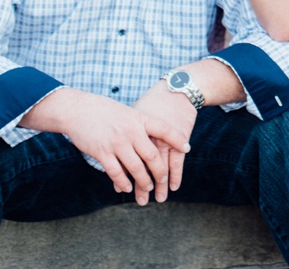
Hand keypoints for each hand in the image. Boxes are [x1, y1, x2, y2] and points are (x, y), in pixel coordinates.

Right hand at [23, 88, 189, 204]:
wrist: (77, 110)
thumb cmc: (103, 111)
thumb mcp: (126, 112)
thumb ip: (139, 125)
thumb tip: (154, 138)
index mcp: (138, 118)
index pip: (164, 129)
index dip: (177, 139)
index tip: (186, 149)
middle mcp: (130, 131)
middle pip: (152, 155)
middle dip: (160, 171)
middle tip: (163, 182)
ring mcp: (116, 143)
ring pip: (136, 167)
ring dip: (143, 180)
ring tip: (147, 187)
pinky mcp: (102, 153)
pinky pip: (116, 172)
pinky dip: (123, 182)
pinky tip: (126, 187)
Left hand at [132, 80, 199, 199]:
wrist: (175, 88)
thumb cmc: (152, 102)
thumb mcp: (132, 115)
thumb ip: (123, 133)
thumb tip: (108, 150)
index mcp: (130, 130)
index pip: (122, 156)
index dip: (122, 175)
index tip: (121, 189)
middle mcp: (145, 134)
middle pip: (141, 165)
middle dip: (142, 185)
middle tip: (141, 201)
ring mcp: (162, 135)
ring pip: (159, 166)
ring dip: (160, 184)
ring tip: (158, 199)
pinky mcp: (180, 136)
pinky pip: (176, 160)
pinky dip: (175, 174)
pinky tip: (173, 186)